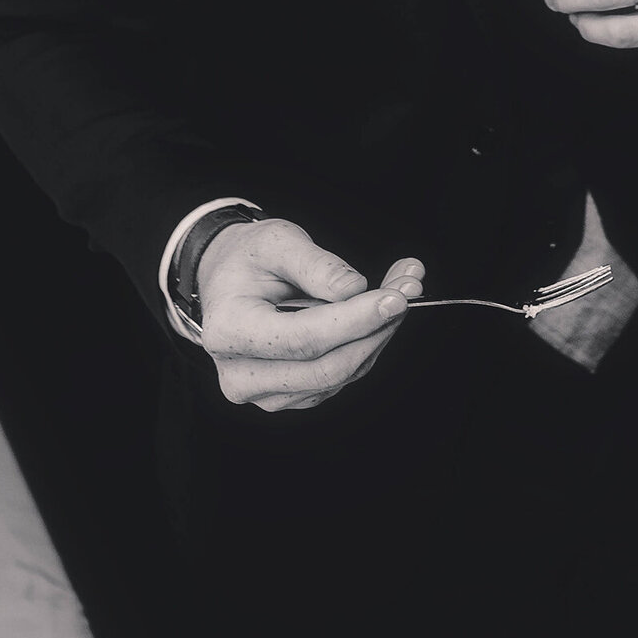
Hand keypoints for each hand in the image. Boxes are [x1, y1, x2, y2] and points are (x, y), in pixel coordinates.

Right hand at [195, 218, 422, 412]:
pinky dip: (367, 344)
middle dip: (377, 328)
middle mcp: (241, 375)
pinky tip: (378, 311)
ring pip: (340, 375)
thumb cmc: (249, 258)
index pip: (303, 338)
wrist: (227, 281)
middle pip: (327, 366)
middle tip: (410, 287)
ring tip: (401, 287)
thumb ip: (317, 265)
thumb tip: (357, 290)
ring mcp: (265, 393)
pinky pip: (340, 378)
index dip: (355, 321)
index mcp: (230, 331)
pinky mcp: (289, 396)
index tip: (395, 298)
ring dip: (379, 334)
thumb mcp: (278, 241)